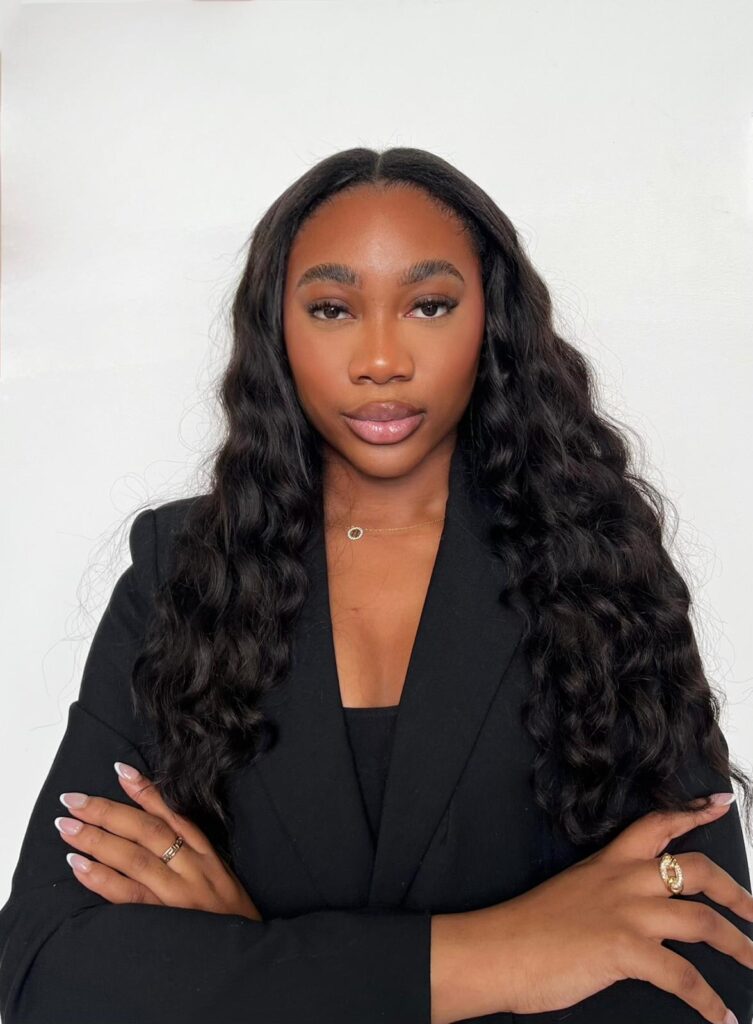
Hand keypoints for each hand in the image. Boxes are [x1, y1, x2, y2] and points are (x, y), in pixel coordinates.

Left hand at [54, 761, 262, 921]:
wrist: (246, 953)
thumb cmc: (229, 914)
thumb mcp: (219, 873)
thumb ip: (191, 850)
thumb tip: (153, 822)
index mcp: (206, 853)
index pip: (171, 813)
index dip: (144, 790)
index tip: (119, 770)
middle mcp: (191, 868)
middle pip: (145, 830)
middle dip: (106, 811)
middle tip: (73, 800)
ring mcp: (177, 894)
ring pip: (132, 857)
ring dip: (96, 839)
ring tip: (67, 827)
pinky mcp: (164, 919)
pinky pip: (127, 895)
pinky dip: (101, 879)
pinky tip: (79, 866)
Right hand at [471, 795, 752, 1023]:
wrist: (500, 947)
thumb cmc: (529, 927)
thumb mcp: (574, 891)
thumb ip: (609, 893)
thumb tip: (637, 912)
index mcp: (609, 862)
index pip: (658, 825)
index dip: (693, 813)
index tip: (720, 804)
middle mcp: (625, 880)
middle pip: (697, 871)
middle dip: (737, 893)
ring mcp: (628, 913)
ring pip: (704, 922)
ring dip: (739, 947)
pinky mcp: (626, 950)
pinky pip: (684, 977)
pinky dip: (710, 1002)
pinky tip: (724, 1018)